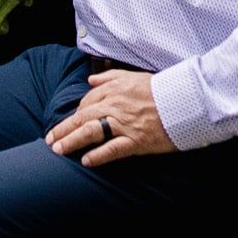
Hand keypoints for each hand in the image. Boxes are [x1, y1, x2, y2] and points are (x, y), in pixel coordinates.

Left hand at [44, 71, 176, 167]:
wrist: (187, 101)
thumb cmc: (162, 89)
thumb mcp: (134, 76)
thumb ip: (110, 77)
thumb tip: (90, 80)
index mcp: (115, 89)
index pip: (87, 102)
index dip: (75, 114)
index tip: (68, 123)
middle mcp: (116, 105)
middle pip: (82, 117)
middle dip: (64, 129)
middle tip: (50, 140)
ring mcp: (126, 124)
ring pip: (91, 132)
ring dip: (71, 141)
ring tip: (58, 150)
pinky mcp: (137, 141)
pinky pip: (113, 149)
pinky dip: (98, 155)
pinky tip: (85, 161)